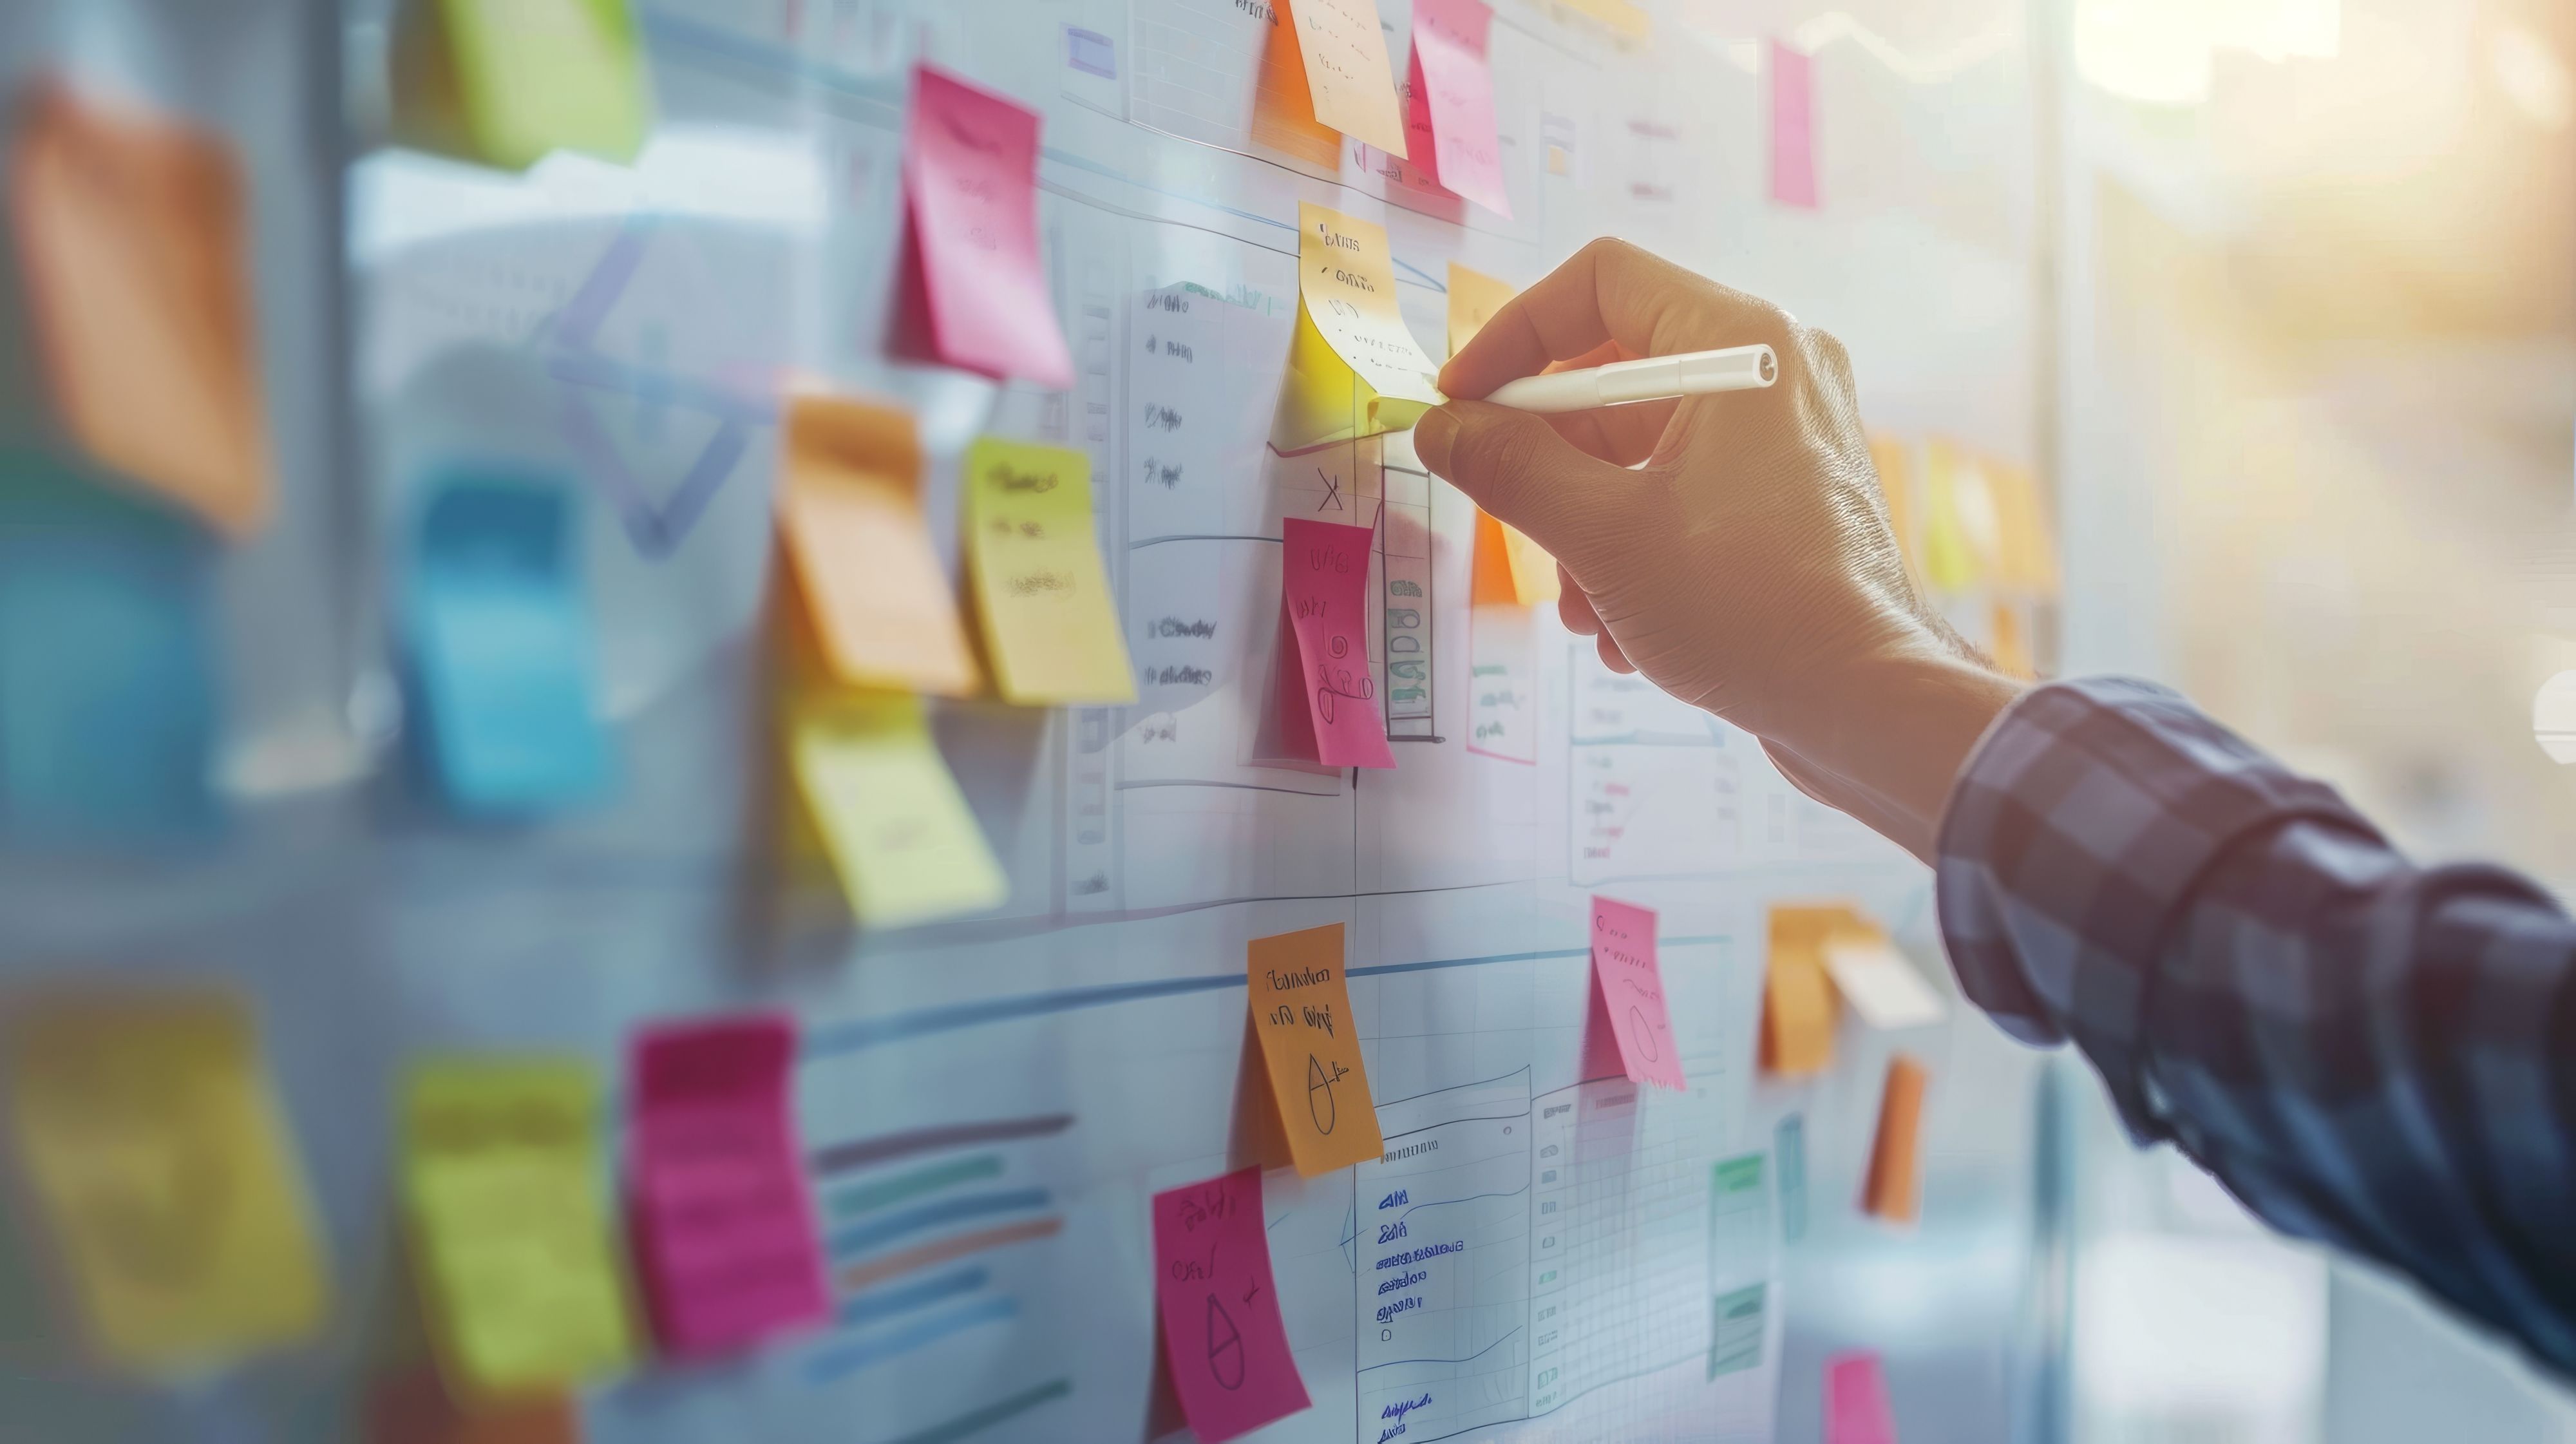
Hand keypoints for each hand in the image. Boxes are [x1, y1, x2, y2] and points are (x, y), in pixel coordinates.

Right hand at [1412, 239, 2023, 858]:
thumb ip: (1510, 469)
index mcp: (1742, 344)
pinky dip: (1635, 548)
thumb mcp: (1603, 535)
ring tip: (1583, 606)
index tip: (1461, 401)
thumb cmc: (1752, 608)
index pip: (1600, 281)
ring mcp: (1786, 434)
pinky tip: (1624, 629)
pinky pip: (1681, 490)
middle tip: (1512, 521)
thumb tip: (1440, 429)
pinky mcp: (1787, 495)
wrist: (1867, 706)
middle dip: (1549, 460)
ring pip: (1639, 447)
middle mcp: (1774, 370)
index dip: (1513, 334)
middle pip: (1613, 374)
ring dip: (1585, 525)